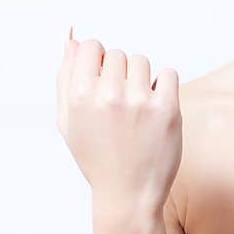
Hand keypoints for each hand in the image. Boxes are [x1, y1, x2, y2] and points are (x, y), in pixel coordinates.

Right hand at [56, 28, 182, 213]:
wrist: (128, 194)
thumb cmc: (96, 157)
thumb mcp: (68, 120)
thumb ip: (65, 78)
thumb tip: (71, 39)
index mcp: (79, 96)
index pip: (90, 46)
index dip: (96, 61)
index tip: (101, 81)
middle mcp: (108, 96)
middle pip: (117, 54)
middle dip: (118, 73)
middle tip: (119, 103)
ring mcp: (140, 102)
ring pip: (142, 61)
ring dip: (141, 78)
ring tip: (136, 107)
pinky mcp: (168, 110)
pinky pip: (168, 74)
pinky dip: (163, 86)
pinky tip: (155, 107)